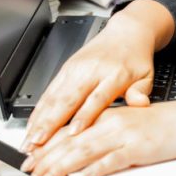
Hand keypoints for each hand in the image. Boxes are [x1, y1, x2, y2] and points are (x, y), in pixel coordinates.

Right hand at [21, 0, 173, 151]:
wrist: (127, 31)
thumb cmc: (136, 58)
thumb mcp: (146, 75)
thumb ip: (141, 92)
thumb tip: (141, 105)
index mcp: (114, 73)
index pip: (97, 97)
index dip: (84, 115)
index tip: (73, 133)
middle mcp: (92, 70)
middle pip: (69, 98)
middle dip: (51, 122)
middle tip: (39, 143)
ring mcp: (76, 68)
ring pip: (54, 96)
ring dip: (40, 119)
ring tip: (30, 140)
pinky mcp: (66, 68)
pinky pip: (49, 90)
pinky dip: (39, 109)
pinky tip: (31, 124)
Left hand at [21, 82, 175, 175]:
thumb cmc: (162, 125)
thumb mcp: (128, 127)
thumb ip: (104, 139)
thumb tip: (80, 156)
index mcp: (108, 117)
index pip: (71, 132)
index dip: (47, 148)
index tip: (29, 160)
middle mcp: (112, 123)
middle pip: (72, 143)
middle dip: (46, 161)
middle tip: (28, 175)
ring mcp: (125, 135)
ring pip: (85, 151)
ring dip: (61, 167)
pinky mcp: (139, 148)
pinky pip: (114, 160)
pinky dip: (97, 168)